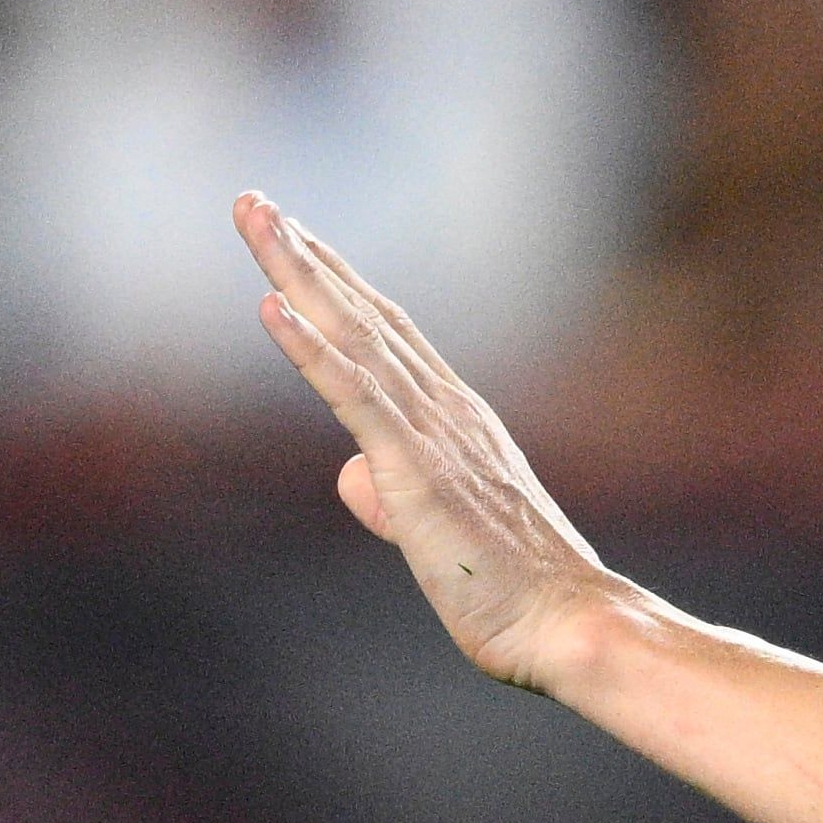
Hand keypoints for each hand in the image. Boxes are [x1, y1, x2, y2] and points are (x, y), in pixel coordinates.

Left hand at [237, 193, 625, 690]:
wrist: (568, 621)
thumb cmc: (516, 591)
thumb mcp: (439, 534)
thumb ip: (392, 496)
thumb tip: (351, 475)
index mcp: (457, 423)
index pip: (386, 337)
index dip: (337, 283)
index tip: (295, 237)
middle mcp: (446, 411)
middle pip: (363, 315)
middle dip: (304, 253)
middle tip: (254, 200)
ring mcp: (432, 435)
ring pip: (354, 336)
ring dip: (297, 272)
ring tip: (257, 217)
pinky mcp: (417, 469)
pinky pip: (353, 395)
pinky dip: (310, 347)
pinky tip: (271, 304)